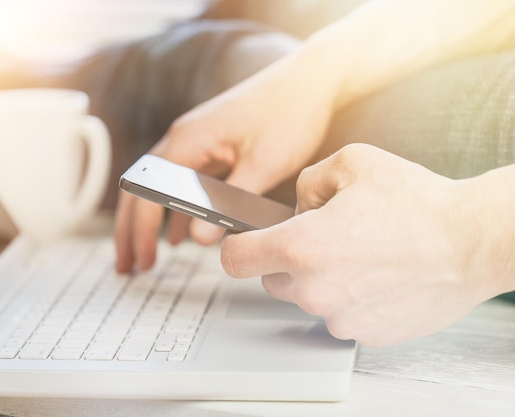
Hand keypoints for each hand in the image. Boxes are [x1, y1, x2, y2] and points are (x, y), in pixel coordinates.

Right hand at [114, 48, 337, 272]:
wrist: (311, 81)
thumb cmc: (289, 113)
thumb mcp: (262, 163)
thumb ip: (229, 202)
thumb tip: (200, 239)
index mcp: (187, 141)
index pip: (147, 191)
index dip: (141, 230)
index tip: (142, 260)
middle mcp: (184, 139)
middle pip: (141, 188)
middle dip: (131, 229)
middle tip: (127, 265)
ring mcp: (197, 141)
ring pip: (159, 186)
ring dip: (150, 221)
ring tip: (145, 256)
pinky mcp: (213, 146)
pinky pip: (183, 183)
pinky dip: (176, 210)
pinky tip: (180, 233)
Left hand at [221, 144, 504, 345]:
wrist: (471, 242)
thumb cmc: (418, 204)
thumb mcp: (352, 163)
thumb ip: (307, 181)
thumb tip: (297, 205)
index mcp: (300, 247)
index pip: (235, 259)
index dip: (237, 247)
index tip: (245, 242)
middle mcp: (314, 289)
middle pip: (272, 279)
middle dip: (288, 259)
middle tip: (325, 238)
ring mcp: (340, 316)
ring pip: (308, 298)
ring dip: (321, 279)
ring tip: (361, 253)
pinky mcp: (366, 333)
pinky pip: (340, 314)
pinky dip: (350, 298)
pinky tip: (378, 275)